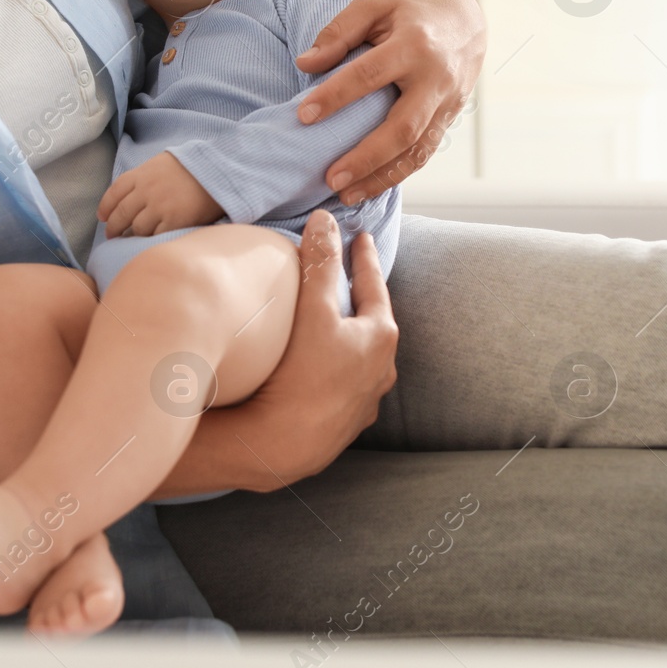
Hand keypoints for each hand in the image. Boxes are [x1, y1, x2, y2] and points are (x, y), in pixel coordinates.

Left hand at [98, 152, 223, 237]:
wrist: (219, 172)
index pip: (114, 192)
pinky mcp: (174, 221)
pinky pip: (155, 236)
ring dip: (133, 235)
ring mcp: (159, 207)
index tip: (103, 217)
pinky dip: (151, 240)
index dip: (105, 207)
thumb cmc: (194, 167)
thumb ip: (145, 176)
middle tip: (112, 235)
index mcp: (142, 174)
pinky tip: (151, 242)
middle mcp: (146, 191)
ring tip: (132, 240)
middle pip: (121, 214)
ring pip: (136, 228)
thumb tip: (132, 192)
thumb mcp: (164, 163)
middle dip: (114, 227)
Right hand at [148, 210, 397, 498]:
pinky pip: (345, 386)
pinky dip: (336, 371)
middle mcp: (381, 370)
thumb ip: (320, 263)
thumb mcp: (312, 311)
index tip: (361, 237)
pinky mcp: (346, 424)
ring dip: (350, 340)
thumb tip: (325, 220)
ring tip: (333, 327)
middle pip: (372, 322)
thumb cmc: (302, 376)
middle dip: (361, 300)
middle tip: (348, 279)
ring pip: (361, 358)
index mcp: (379, 337)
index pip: (373, 284)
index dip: (364, 257)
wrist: (285, 447)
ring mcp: (365, 400)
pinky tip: (319, 373)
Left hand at [295, 0, 486, 204]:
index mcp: (414, 44)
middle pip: (401, 127)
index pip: (369, 75)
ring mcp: (447, 103)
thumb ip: (339, 32)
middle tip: (329, 178)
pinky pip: (425, 153)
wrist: (467, 19)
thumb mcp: (375, 5)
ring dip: (381, 177)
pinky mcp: (449, 118)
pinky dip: (397, 174)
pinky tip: (369, 186)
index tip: (303, 116)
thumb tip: (305, 65)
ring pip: (416, 150)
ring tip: (345, 194)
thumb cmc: (411, 10)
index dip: (335, 96)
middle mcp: (435, 78)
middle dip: (365, 157)